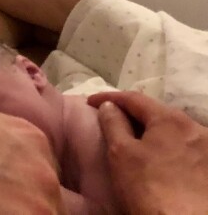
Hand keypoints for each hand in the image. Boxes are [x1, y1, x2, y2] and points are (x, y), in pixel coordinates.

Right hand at [88, 91, 207, 214]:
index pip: (134, 99)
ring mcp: (207, 150)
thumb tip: (109, 106)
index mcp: (171, 119)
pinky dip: (166, 148)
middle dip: (132, 114)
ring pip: (172, 132)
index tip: (90, 103)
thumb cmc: (149, 188)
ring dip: (151, 132)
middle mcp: (195, 129)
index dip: (109, 98)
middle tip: (110, 120)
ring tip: (132, 141)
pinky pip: (183, 149)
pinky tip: (156, 160)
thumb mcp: (121, 153)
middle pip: (157, 114)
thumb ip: (113, 123)